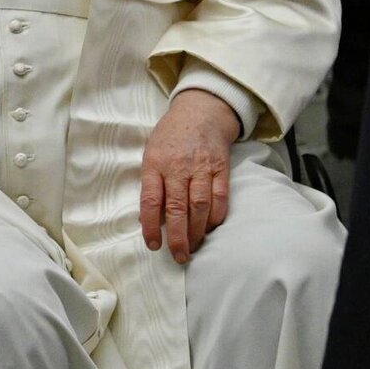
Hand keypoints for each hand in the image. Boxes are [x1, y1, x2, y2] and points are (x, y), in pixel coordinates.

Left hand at [139, 91, 239, 262]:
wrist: (200, 112)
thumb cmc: (170, 137)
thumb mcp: (151, 153)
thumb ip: (151, 183)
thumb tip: (148, 217)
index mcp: (155, 164)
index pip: (150, 200)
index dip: (151, 225)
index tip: (154, 245)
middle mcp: (178, 167)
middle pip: (177, 208)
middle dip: (178, 236)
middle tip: (179, 256)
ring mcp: (201, 167)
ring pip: (199, 205)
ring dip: (197, 231)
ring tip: (194, 247)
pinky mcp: (221, 168)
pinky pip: (220, 196)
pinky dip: (216, 215)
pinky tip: (211, 228)